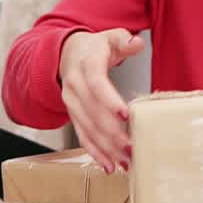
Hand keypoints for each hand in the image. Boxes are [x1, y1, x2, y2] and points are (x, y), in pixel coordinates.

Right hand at [58, 29, 144, 173]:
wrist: (66, 54)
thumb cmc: (94, 48)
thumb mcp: (110, 37)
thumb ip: (124, 39)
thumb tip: (136, 43)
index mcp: (86, 65)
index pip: (96, 83)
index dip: (109, 99)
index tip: (125, 114)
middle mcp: (75, 86)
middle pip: (92, 112)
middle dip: (112, 132)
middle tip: (132, 146)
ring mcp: (71, 103)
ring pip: (87, 128)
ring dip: (106, 147)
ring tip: (125, 162)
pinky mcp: (73, 116)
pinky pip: (82, 136)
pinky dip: (95, 153)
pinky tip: (109, 166)